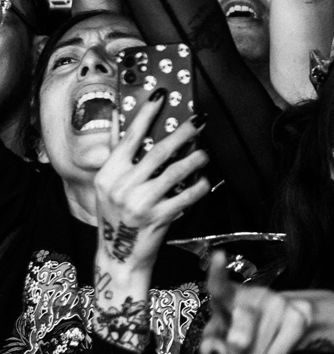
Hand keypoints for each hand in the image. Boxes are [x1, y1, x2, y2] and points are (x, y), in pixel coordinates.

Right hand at [94, 102, 209, 279]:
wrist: (120, 258)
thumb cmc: (117, 217)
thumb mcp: (109, 186)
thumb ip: (117, 153)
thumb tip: (121, 118)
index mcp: (108, 173)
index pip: (130, 137)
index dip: (146, 113)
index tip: (161, 95)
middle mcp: (122, 186)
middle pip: (159, 150)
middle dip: (182, 132)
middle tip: (199, 120)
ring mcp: (140, 203)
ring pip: (176, 171)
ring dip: (195, 159)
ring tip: (203, 152)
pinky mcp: (158, 218)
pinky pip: (186, 196)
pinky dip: (198, 187)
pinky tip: (204, 182)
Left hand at [199, 253, 333, 353]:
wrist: (296, 319)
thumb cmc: (249, 329)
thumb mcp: (224, 335)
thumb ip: (212, 346)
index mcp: (232, 296)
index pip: (221, 286)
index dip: (218, 274)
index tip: (218, 257)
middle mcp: (255, 297)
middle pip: (238, 338)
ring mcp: (279, 306)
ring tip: (255, 353)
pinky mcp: (297, 320)